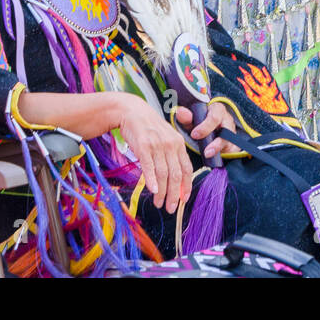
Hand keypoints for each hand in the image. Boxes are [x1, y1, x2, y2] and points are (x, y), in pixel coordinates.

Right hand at [112, 94, 192, 212]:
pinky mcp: (143, 146)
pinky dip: (152, 179)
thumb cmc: (149, 127)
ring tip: (159, 204)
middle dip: (175, 194)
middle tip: (171, 208)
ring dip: (162, 192)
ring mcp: (157, 145)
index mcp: (178, 144)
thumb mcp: (165, 138)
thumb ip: (170, 155)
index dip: (186, 186)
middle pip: (175, 175)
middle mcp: (170, 145)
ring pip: (163, 174)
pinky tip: (153, 190)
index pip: (186, 168)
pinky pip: (149, 166)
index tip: (184, 199)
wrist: (132, 112)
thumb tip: (173, 178)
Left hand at [174, 101, 238, 159]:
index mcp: (217, 110)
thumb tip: (179, 112)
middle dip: (216, 143)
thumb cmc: (201, 121)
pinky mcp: (233, 143)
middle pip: (226, 130)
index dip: (205, 127)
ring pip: (228, 141)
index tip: (194, 135)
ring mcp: (231, 132)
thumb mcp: (193, 118)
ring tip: (207, 155)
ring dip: (218, 149)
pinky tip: (215, 158)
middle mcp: (227, 120)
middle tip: (205, 151)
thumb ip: (186, 117)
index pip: (214, 117)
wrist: (211, 126)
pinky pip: (232, 149)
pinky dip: (224, 153)